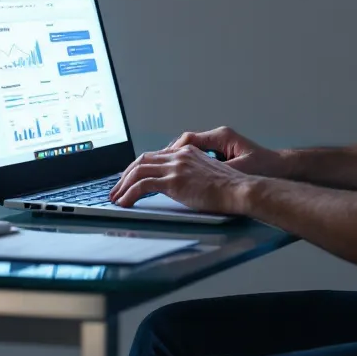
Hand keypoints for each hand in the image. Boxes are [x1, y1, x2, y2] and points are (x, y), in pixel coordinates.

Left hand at [108, 144, 252, 213]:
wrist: (239, 190)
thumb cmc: (229, 188)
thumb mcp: (207, 175)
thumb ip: (191, 175)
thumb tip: (177, 186)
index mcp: (187, 152)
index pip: (154, 156)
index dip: (138, 168)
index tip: (129, 179)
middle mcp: (179, 156)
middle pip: (142, 160)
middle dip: (125, 176)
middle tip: (116, 189)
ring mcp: (176, 167)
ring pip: (138, 171)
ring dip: (123, 185)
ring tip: (116, 198)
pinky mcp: (174, 181)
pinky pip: (143, 186)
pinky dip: (129, 194)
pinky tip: (125, 203)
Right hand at [164, 126, 289, 178]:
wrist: (281, 168)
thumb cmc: (265, 166)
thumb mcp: (240, 168)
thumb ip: (219, 169)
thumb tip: (198, 173)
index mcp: (221, 137)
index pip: (189, 140)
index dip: (173, 151)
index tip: (162, 162)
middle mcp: (219, 137)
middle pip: (185, 143)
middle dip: (168, 155)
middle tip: (153, 166)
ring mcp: (219, 144)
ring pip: (189, 149)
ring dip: (176, 159)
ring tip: (161, 171)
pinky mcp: (222, 153)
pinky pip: (197, 156)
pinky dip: (186, 164)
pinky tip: (179, 175)